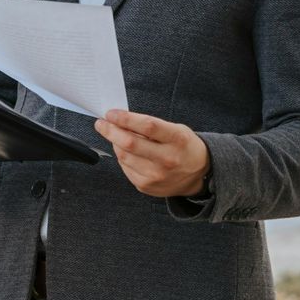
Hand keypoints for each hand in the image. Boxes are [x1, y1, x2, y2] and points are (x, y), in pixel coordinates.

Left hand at [94, 109, 210, 197]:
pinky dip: (122, 157)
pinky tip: (127, 152)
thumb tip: (120, 120)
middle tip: (101, 124)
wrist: (197, 174)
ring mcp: (156, 175)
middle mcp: (167, 159)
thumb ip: (151, 125)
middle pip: (130, 143)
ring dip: (115, 143)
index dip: (125, 118)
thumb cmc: (184, 146)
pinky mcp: (147, 186)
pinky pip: (125, 168)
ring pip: (124, 156)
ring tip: (116, 136)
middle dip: (110, 131)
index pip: (147, 125)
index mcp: (177, 139)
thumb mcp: (176, 129)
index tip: (111, 113)